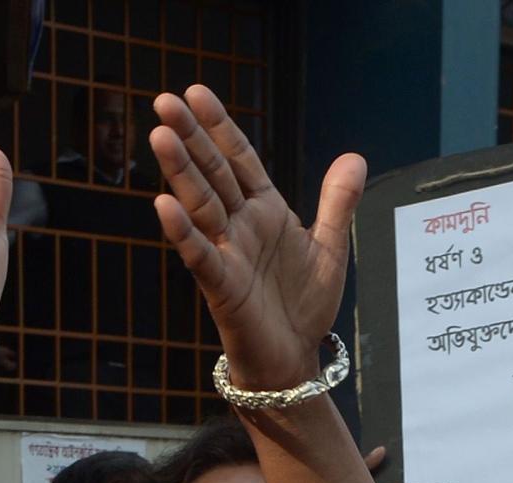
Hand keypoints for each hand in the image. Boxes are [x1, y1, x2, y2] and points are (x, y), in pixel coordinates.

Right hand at [148, 86, 362, 392]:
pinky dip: (182, 232)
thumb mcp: (329, 247)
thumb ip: (337, 203)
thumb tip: (354, 157)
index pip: (238, 158)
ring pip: (200, 205)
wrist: (294, 359)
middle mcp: (239, 227)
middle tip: (163, 100)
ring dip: (179, 172)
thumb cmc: (303, 307)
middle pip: (212, 173)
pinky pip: (199, 256)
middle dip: (189, 137)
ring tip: (159, 136)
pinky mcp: (222, 288)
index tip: (197, 93)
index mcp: (264, 211)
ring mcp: (227, 255)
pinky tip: (163, 205)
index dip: (219, 126)